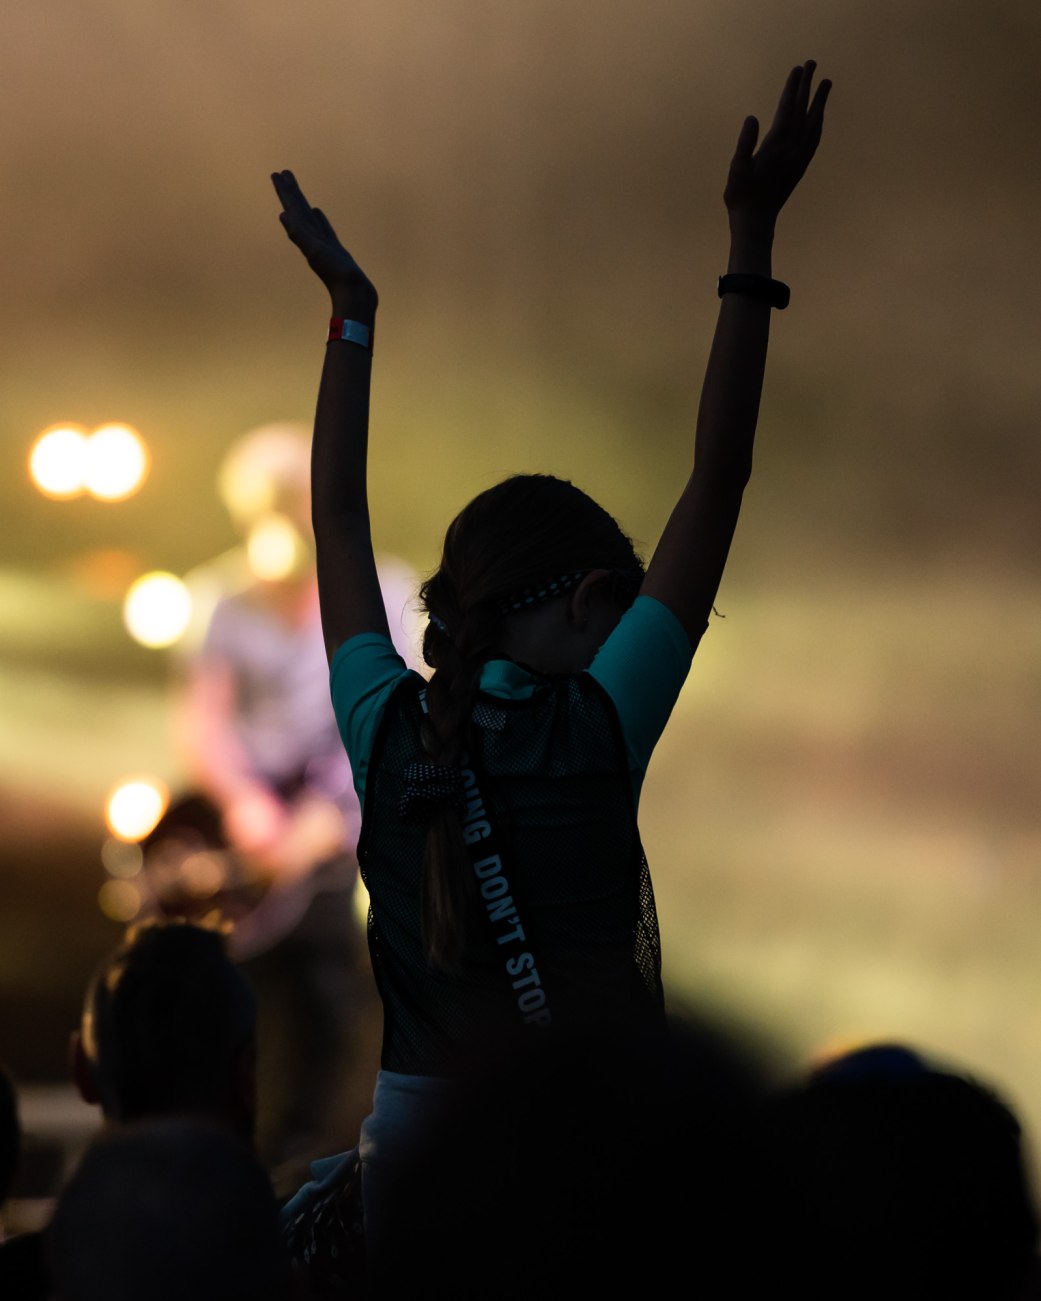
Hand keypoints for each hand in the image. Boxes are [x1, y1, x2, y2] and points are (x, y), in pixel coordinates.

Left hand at [271, 169, 377, 318]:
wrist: (355, 296)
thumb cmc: (336, 274)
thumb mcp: (315, 251)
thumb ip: (300, 234)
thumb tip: (283, 215)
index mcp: (305, 237)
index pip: (293, 209)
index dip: (285, 192)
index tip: (277, 174)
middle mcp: (311, 238)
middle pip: (298, 210)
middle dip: (290, 192)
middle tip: (283, 172)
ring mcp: (323, 243)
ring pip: (309, 217)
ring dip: (301, 202)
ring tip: (295, 189)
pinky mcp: (334, 249)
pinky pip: (323, 229)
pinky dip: (318, 219)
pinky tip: (316, 212)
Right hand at [724, 61, 830, 230]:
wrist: (756, 222)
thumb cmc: (741, 196)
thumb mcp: (736, 170)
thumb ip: (744, 143)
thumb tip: (752, 118)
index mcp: (777, 146)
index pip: (786, 109)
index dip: (792, 88)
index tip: (797, 68)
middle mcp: (792, 149)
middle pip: (802, 110)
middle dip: (807, 86)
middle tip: (812, 63)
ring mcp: (799, 158)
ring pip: (813, 123)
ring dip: (819, 102)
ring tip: (825, 83)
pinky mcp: (800, 167)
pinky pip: (814, 140)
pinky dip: (819, 123)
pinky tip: (820, 118)